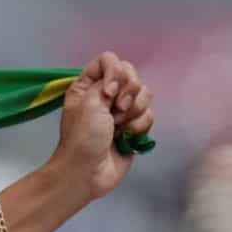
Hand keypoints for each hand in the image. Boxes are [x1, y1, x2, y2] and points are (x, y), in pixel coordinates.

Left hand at [49, 52, 155, 199]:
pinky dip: (139, 126)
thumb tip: (120, 82)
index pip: (108, 60)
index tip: (109, 92)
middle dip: (129, 93)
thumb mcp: (89, 102)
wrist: (87, 171)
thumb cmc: (83, 137)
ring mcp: (120, 110)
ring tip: (118, 127)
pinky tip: (126, 137)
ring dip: (134, 112)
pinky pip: (149, 114)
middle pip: (131, 75)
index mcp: (87, 85)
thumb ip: (107, 81)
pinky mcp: (133, 126)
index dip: (115, 72)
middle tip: (116, 111)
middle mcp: (105, 94)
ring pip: (144, 95)